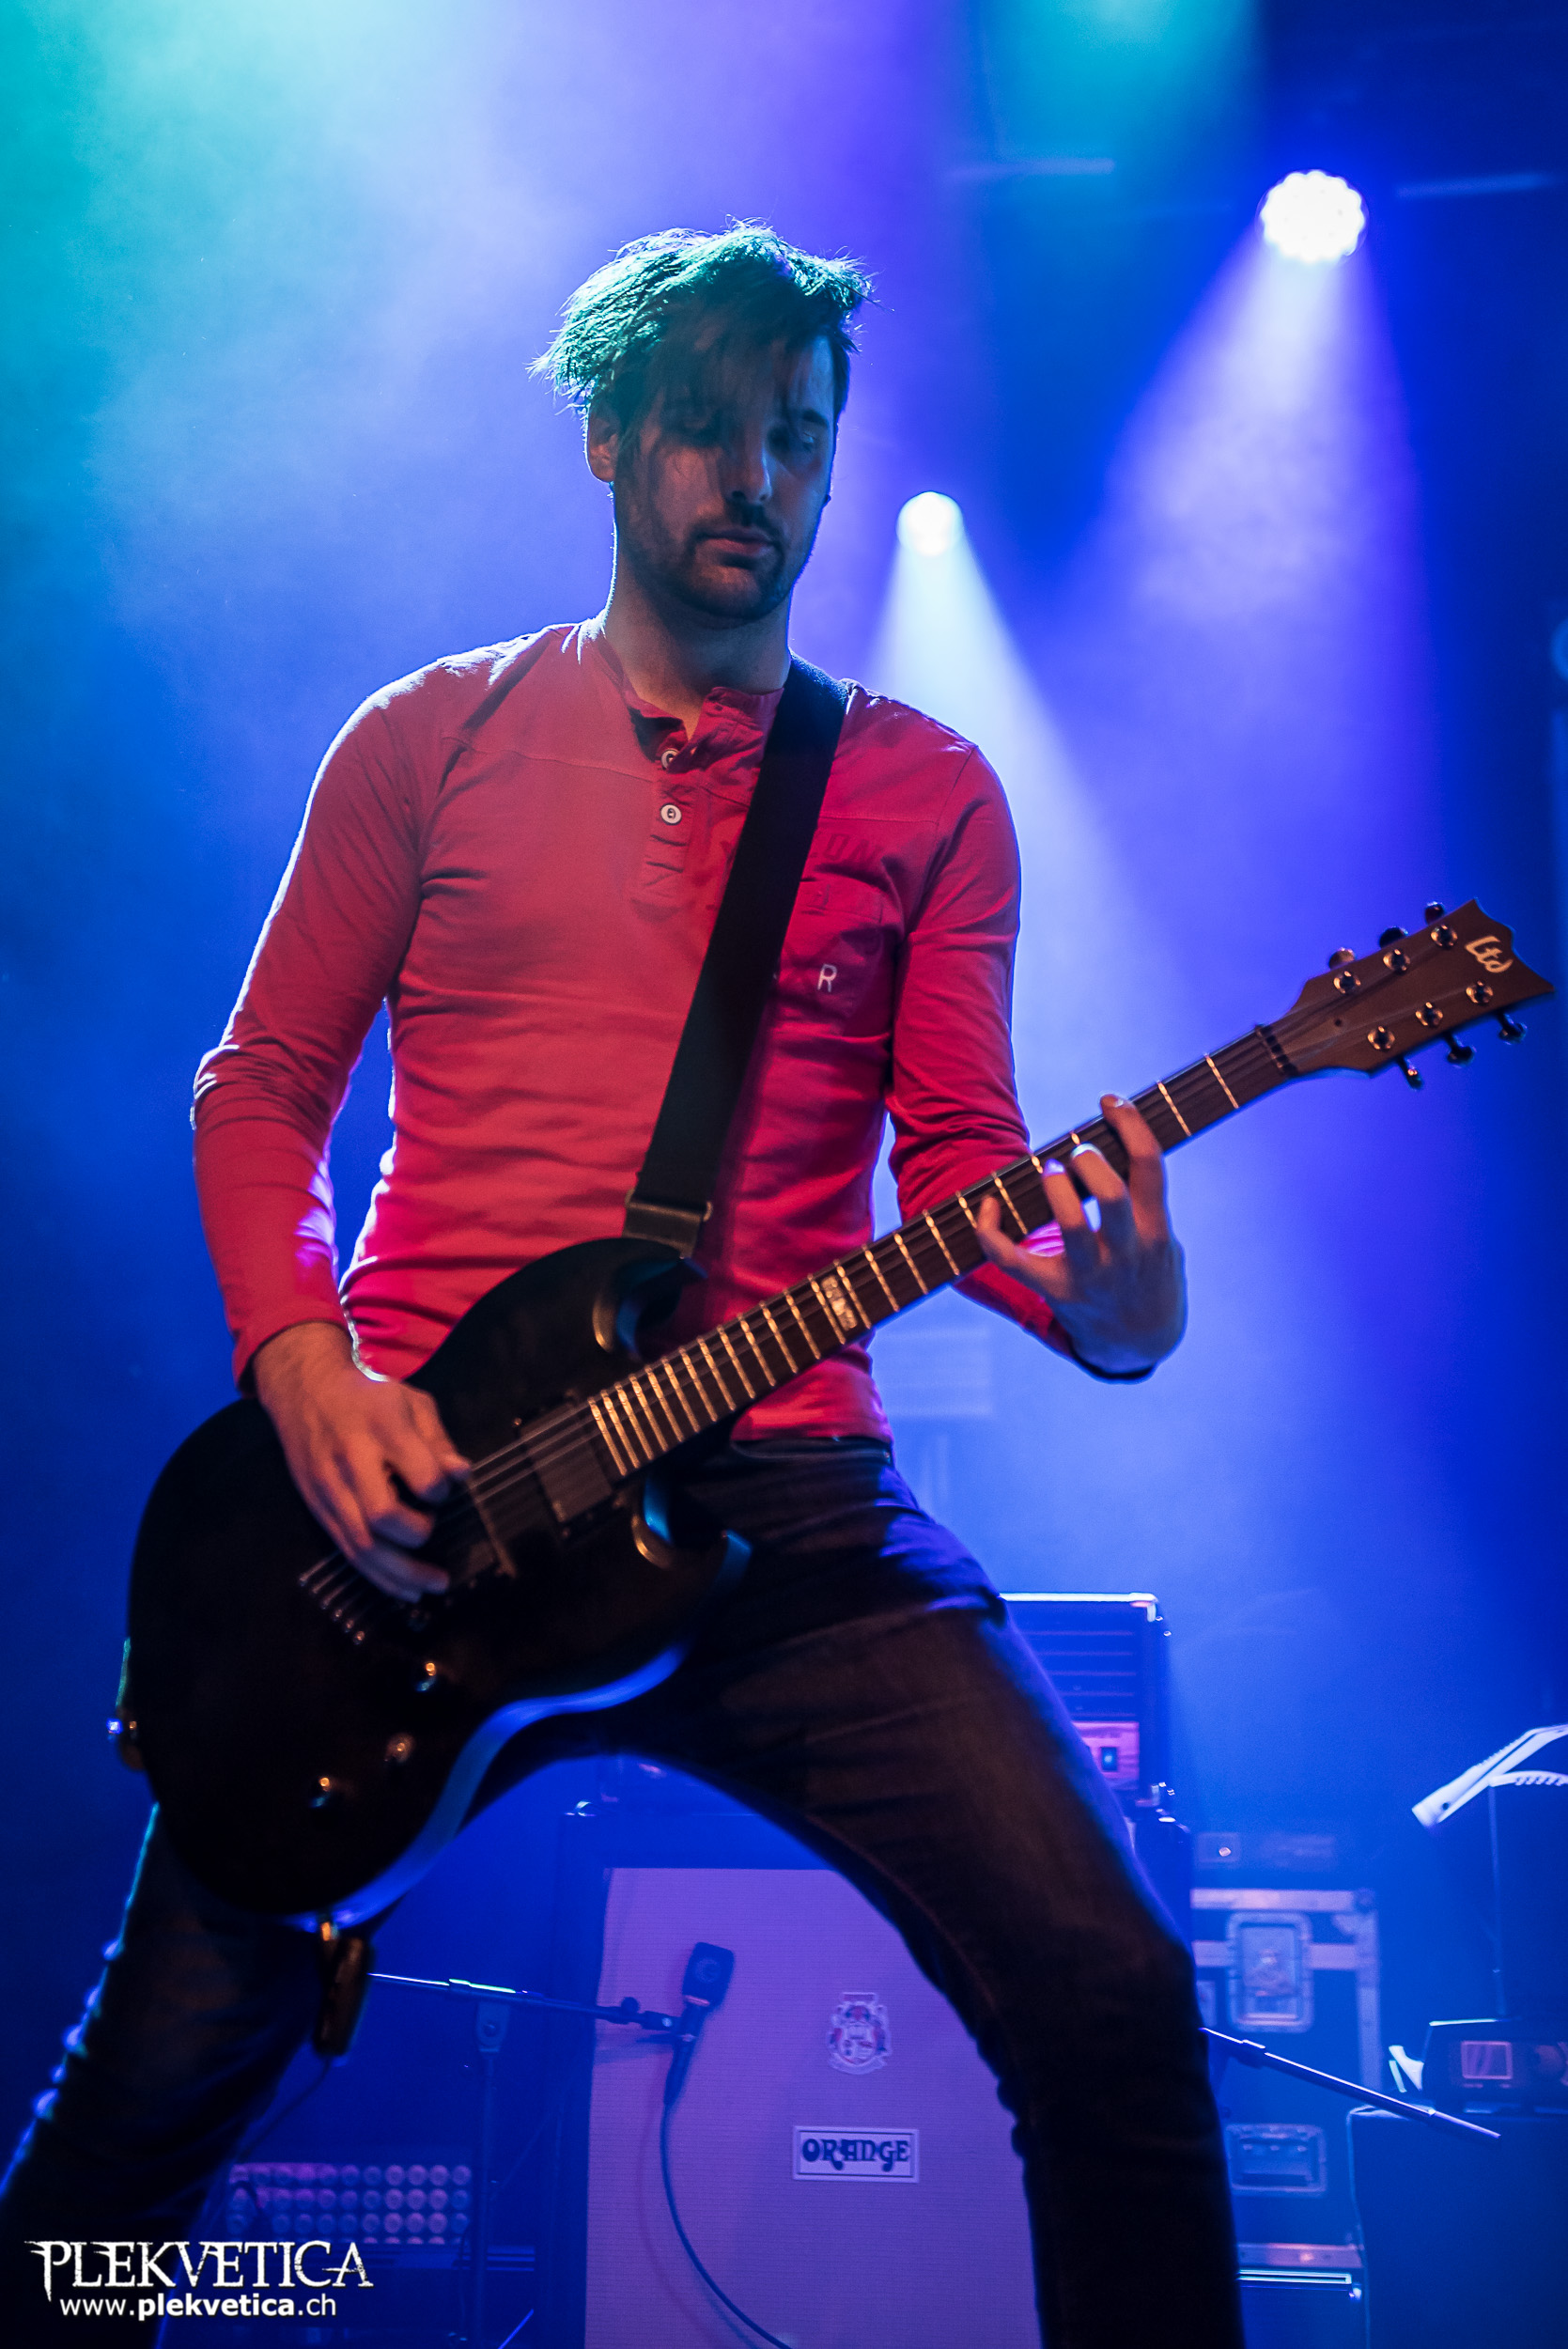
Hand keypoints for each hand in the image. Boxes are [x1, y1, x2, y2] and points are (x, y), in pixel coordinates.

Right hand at [252, 1322, 467, 1598]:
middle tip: (432, 1528)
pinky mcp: (317, 1507)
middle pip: (382, 1514)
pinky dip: (377, 1575)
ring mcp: (329, 1487)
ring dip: (401, 1573)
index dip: (439, 1490)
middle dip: (416, 1533)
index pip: (419, 1473)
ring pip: (362, 1543)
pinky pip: (347, 1550)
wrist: (305, 1389)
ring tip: (433, 1585)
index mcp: (382, 1426)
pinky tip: (404, 1589)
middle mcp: (351, 1459)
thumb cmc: (368, 1395)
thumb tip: (461, 1475)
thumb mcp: (411, 1401)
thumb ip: (438, 1440)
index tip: (443, 1489)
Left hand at [976, 1096, 1186, 1374]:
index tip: (1109, 1102)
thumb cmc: (1148, 1274)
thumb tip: (1117, 1140)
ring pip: (1069, 1226)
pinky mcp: (1055, 1291)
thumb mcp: (1163, 1237)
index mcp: (1156, 1231)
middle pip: (1112, 1195)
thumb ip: (1146, 1198)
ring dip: (1054, 1189)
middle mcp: (1125, 1253)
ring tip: (1051, 1172)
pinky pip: (1011, 1261)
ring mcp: (1090, 1275)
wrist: (1139, 1343)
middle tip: (1077, 1154)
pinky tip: (989, 1205)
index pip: (1149, 1164)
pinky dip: (990, 1231)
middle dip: (1090, 1162)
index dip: (1129, 1124)